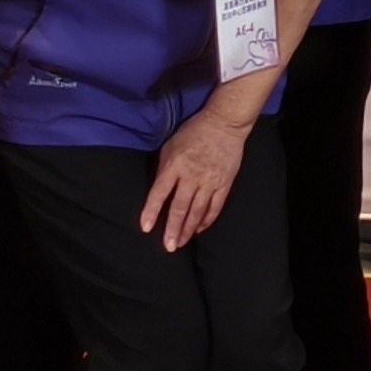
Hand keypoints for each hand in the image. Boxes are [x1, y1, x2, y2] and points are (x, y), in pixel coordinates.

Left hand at [140, 108, 247, 248]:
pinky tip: (200, 229)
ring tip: (181, 243)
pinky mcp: (224, 184)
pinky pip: (215, 206)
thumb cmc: (193, 132)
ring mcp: (210, 181)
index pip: (159, 193)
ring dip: (188, 229)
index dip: (152, 211)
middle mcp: (191, 176)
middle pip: (180, 207)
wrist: (224, 124)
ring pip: (197, 211)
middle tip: (168, 246)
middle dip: (173, 229)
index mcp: (174, 165)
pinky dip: (207, 220)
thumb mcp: (171, 146)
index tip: (146, 227)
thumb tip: (160, 190)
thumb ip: (165, 168)